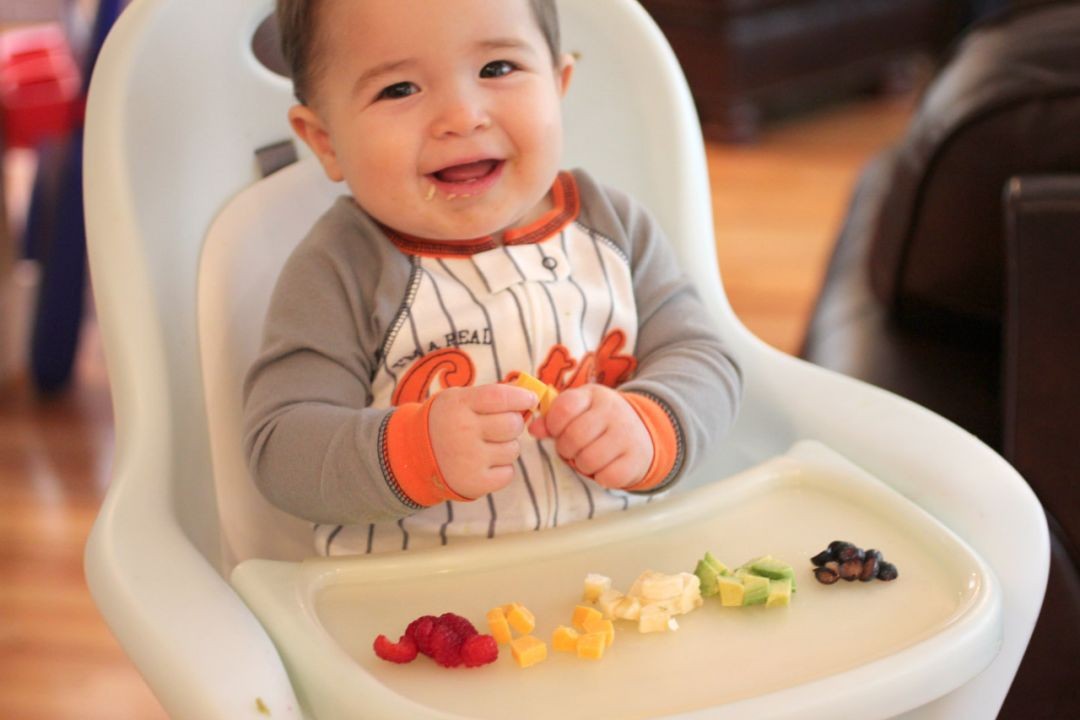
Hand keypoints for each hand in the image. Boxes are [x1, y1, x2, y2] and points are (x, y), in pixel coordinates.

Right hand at [429, 384, 536, 498]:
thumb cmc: (446, 421)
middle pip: (512, 424)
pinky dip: (502, 469)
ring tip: (487, 446)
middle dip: (513, 423)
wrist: (414, 454)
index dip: (522, 397)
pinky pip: (508, 473)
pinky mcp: (474, 483)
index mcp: (459, 405)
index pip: (501, 397)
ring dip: (507, 447)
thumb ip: (490, 395)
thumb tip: (529, 394)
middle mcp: (463, 431)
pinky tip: (485, 463)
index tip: (530, 399)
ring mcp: (469, 459)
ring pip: (513, 449)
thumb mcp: (459, 399)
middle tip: (501, 426)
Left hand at [528, 384, 652, 488]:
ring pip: (588, 460)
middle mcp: (614, 412)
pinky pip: (606, 476)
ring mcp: (627, 435)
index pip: (565, 408)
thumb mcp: (579, 410)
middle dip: (566, 449)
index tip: (558, 431)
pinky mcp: (636, 460)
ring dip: (582, 465)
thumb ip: (553, 417)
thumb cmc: (600, 422)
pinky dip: (601, 477)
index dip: (554, 425)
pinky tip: (605, 467)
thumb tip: (533, 429)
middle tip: (573, 449)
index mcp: (595, 396)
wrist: (644, 434)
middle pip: (574, 437)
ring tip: (588, 457)